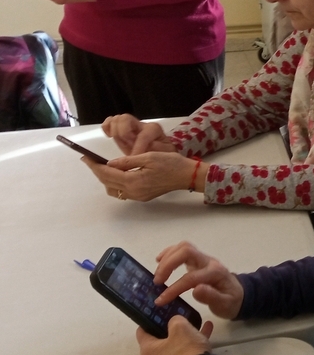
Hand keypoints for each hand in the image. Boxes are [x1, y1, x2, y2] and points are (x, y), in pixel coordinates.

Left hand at [85, 152, 207, 200]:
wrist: (187, 176)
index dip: (94, 165)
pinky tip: (117, 175)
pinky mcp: (142, 197)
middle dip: (97, 171)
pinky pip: (122, 192)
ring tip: (103, 167)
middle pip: (107, 182)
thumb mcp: (149, 156)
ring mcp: (137, 196)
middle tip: (90, 161)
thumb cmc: (171, 163)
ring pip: (113, 189)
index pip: (107, 173)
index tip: (86, 157)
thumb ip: (127, 161)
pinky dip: (115, 184)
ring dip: (105, 179)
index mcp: (134, 181)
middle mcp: (133, 191)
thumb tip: (110, 163)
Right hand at [103, 115, 175, 154]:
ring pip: (115, 119)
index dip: (137, 148)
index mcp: (153, 129)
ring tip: (122, 144)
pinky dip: (107, 129)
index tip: (134, 159)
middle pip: (124, 119)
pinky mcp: (120, 128)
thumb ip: (152, 152)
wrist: (160, 153)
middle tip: (127, 148)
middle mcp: (141, 124)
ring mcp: (129, 125)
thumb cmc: (161, 154)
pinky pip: (109, 122)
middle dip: (124, 135)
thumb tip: (138, 153)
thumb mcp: (162, 155)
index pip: (142, 135)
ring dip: (116, 133)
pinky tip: (110, 138)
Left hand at [136, 315, 213, 354]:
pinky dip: (193, 340)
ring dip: (185, 332)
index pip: (141, 331)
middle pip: (159, 338)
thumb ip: (174, 319)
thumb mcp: (180, 326)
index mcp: (148, 349)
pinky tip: (206, 328)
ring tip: (195, 321)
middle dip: (169, 326)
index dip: (149, 319)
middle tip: (176, 315)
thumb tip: (175, 321)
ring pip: (175, 343)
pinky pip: (186, 349)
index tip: (157, 311)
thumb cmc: (185, 348)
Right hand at [153, 241, 243, 318]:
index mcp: (215, 273)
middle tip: (157, 282)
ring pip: (184, 247)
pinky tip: (159, 261)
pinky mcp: (197, 260)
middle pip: (186, 251)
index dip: (174, 288)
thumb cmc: (231, 301)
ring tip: (157, 274)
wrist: (239, 294)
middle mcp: (209, 262)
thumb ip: (212, 297)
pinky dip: (169, 253)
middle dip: (168, 265)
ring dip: (167, 258)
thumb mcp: (225, 305)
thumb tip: (196, 289)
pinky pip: (182, 250)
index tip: (160, 300)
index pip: (191, 277)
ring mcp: (203, 259)